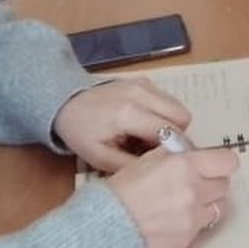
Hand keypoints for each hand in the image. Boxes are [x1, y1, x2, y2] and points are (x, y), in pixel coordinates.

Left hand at [53, 79, 192, 172]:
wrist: (66, 103)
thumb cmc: (81, 133)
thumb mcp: (100, 158)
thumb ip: (133, 164)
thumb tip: (161, 166)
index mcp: (129, 114)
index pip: (171, 131)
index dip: (173, 148)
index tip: (164, 160)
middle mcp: (142, 94)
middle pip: (182, 116)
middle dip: (175, 135)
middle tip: (156, 148)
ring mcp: (144, 84)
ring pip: (178, 106)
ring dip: (170, 123)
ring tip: (148, 135)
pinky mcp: (145, 81)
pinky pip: (168, 99)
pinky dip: (163, 113)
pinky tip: (143, 122)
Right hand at [106, 145, 238, 247]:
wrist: (103, 230)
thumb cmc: (118, 194)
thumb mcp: (144, 161)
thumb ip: (171, 154)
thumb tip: (187, 150)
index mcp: (184, 166)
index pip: (227, 162)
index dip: (221, 163)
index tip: (215, 165)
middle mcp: (194, 191)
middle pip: (224, 184)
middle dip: (212, 182)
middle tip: (195, 183)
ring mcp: (193, 218)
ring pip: (217, 207)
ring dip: (206, 204)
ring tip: (184, 204)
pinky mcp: (188, 239)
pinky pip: (202, 227)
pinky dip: (193, 222)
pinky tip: (173, 220)